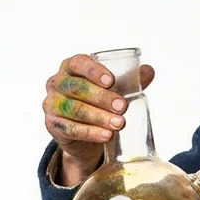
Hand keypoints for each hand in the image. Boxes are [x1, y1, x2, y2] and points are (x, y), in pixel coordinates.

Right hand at [42, 53, 154, 185]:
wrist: (83, 135)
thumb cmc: (97, 102)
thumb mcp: (113, 89)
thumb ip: (130, 79)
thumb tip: (148, 71)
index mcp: (70, 67)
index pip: (79, 63)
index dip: (94, 71)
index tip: (112, 81)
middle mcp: (56, 82)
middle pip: (78, 88)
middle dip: (102, 98)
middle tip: (123, 107)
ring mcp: (51, 104)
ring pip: (75, 110)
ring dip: (99, 117)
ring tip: (119, 124)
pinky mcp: (52, 124)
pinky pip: (71, 129)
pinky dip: (90, 133)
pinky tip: (106, 135)